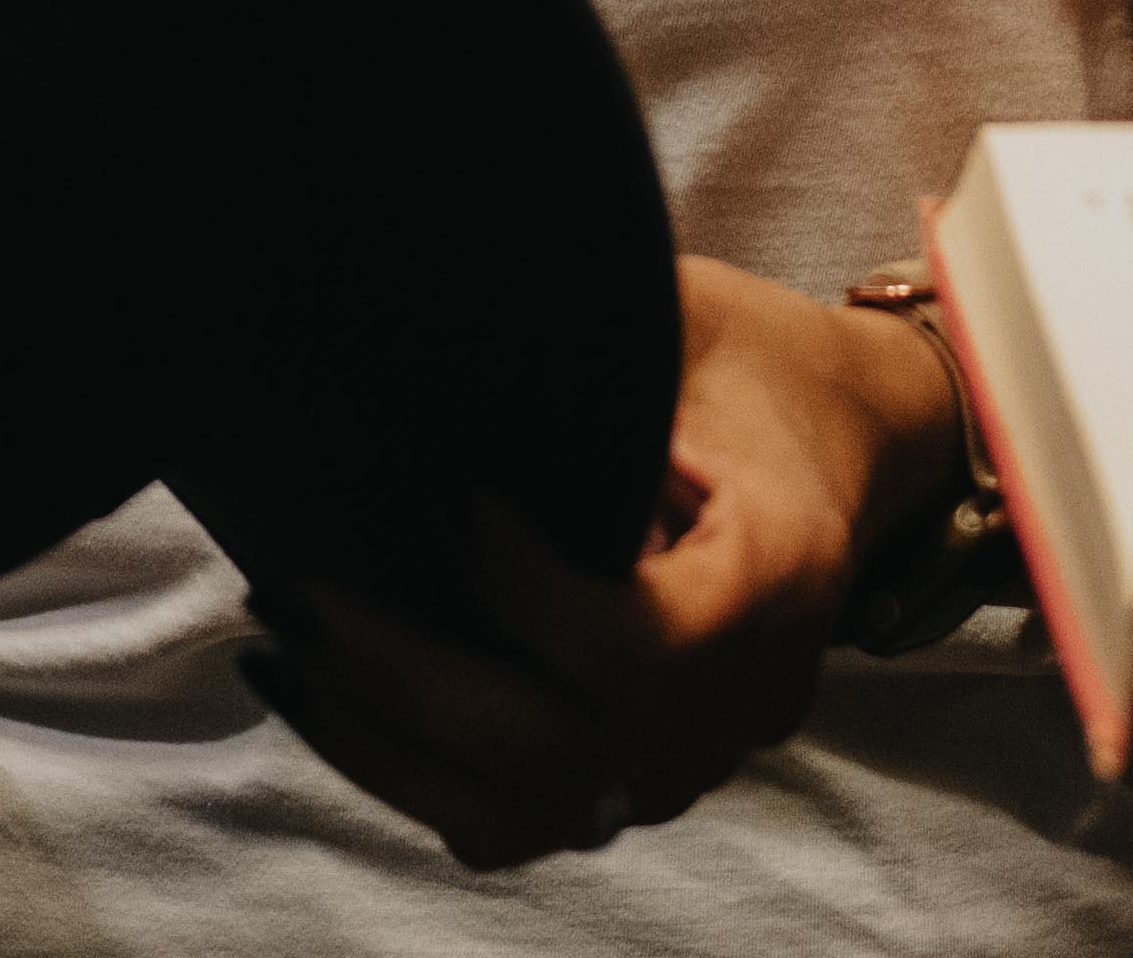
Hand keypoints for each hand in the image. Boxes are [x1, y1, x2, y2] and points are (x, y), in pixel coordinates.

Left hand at [247, 256, 950, 867]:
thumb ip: (587, 341)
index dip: (526, 594)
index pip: (641, 646)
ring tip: (287, 646)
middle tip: (305, 593)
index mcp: (779, 576)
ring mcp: (691, 756)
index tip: (454, 500)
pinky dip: (410, 770)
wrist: (844, 438)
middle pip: (557, 748)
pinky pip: (511, 818)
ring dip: (382, 739)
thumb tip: (420, 319)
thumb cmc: (756, 362)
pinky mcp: (640, 777)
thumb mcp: (689, 314)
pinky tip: (334, 691)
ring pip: (518, 809)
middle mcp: (743, 695)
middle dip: (407, 678)